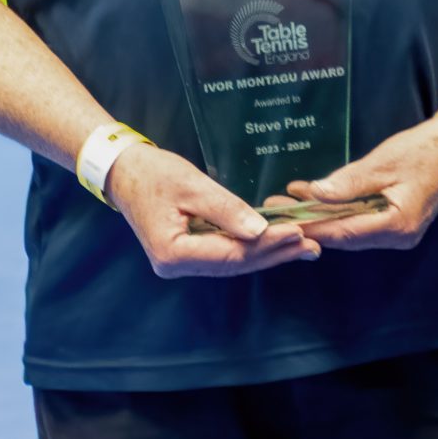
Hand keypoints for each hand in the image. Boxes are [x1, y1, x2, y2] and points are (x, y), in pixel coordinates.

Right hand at [105, 143, 319, 277]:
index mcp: (172, 253)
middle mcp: (175, 266)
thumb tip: (260, 231)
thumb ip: (227, 210)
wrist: (124, 173)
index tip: (298, 232)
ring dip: (268, 254)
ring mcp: (180, 263)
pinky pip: (225, 255)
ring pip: (232, 263)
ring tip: (304, 247)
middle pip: (234, 264)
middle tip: (313, 245)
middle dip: (275, 254)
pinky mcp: (186, 255)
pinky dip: (252, 248)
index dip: (267, 245)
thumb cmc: (155, 175)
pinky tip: (276, 243)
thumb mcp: (194, 187)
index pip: (231, 253)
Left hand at [285, 115, 437, 251]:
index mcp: (397, 226)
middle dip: (309, 221)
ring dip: (321, 215)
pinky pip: (361, 222)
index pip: (342, 232)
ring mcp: (400, 234)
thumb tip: (314, 194)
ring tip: (289, 199)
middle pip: (344, 236)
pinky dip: (339, 211)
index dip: (308, 226)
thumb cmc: (425, 151)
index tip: (279, 219)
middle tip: (275, 207)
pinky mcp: (399, 223)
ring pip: (350, 230)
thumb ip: (348, 182)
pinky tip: (316, 196)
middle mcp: (399, 238)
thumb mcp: (382, 163)